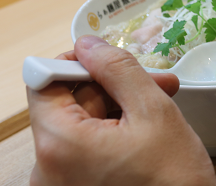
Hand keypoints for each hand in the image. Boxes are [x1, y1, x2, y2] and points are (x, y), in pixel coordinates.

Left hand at [27, 36, 215, 185]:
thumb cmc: (173, 180)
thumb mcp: (153, 112)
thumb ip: (117, 69)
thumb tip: (89, 43)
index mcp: (58, 144)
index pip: (42, 82)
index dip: (74, 63)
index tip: (109, 61)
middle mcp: (46, 169)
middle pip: (66, 104)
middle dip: (111, 87)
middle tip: (155, 83)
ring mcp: (59, 184)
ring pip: (81, 125)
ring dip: (119, 108)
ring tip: (161, 104)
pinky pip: (86, 149)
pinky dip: (114, 133)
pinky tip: (148, 128)